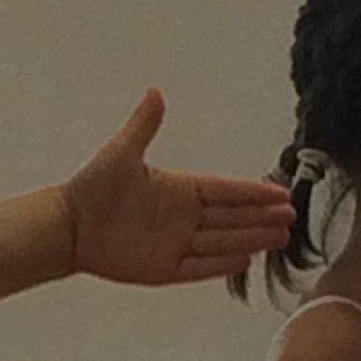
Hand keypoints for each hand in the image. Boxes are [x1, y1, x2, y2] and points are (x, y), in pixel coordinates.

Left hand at [65, 95, 296, 286]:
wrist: (69, 226)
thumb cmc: (92, 187)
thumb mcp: (122, 152)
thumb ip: (143, 126)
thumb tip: (154, 93)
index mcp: (179, 189)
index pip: (225, 190)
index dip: (252, 192)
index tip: (279, 193)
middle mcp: (183, 217)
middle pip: (231, 217)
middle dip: (261, 217)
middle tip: (292, 217)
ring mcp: (176, 243)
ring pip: (223, 241)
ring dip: (251, 239)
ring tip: (281, 238)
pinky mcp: (164, 268)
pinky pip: (200, 266)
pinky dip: (222, 263)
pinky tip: (247, 260)